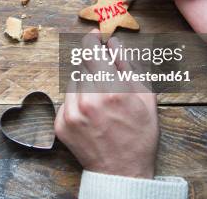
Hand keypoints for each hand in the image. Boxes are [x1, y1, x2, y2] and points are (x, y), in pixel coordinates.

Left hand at [55, 33, 158, 178]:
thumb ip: (128, 66)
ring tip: (102, 101)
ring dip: (85, 83)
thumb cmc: (139, 135)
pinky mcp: (61, 124)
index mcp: (112, 90)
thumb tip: (113, 43)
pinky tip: (92, 114)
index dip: (91, 39)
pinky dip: (77, 100)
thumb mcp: (145, 97)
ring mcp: (71, 113)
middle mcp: (88, 100)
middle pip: (81, 65)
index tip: (94, 35)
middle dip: (94, 66)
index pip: (91, 50)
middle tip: (106, 77)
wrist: (122, 172)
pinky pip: (66, 100)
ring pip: (73, 81)